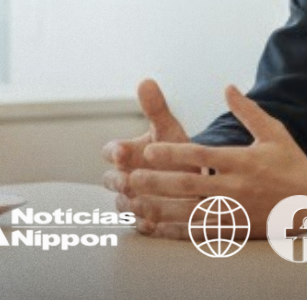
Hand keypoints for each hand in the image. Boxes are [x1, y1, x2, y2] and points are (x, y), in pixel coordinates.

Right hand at [101, 78, 201, 236]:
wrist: (196, 181)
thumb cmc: (176, 152)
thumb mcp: (168, 129)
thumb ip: (156, 108)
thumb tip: (146, 80)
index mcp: (125, 154)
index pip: (110, 151)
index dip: (114, 152)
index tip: (121, 151)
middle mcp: (124, 177)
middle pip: (111, 181)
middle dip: (119, 181)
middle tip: (128, 180)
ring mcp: (133, 200)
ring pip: (124, 205)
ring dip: (131, 204)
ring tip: (142, 203)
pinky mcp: (146, 220)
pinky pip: (141, 225)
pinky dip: (146, 224)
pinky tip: (154, 223)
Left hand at [128, 85, 306, 237]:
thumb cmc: (292, 163)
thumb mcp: (273, 132)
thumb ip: (247, 111)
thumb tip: (227, 87)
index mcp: (241, 161)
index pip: (200, 155)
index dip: (172, 153)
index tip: (148, 150)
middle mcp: (236, 187)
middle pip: (189, 185)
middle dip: (157, 181)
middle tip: (131, 177)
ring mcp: (236, 211)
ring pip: (191, 212)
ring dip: (162, 208)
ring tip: (137, 203)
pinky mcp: (237, 229)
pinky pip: (203, 233)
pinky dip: (178, 231)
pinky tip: (159, 228)